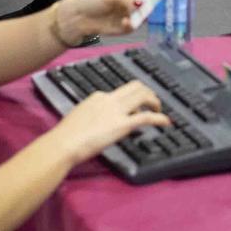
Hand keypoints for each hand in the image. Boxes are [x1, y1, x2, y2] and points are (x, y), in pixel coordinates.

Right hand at [51, 81, 167, 161]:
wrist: (63, 143)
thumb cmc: (66, 136)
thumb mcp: (80, 119)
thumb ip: (92, 117)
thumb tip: (99, 124)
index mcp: (98, 97)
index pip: (120, 92)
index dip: (130, 100)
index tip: (135, 108)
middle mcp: (109, 99)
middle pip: (135, 86)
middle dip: (148, 92)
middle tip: (153, 103)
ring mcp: (116, 111)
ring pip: (143, 96)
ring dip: (155, 101)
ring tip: (160, 110)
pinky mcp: (122, 125)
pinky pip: (147, 117)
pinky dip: (159, 118)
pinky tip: (166, 122)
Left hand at [56, 0, 149, 44]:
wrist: (80, 17)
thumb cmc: (94, 0)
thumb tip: (143, 4)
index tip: (155, 2)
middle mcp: (138, 0)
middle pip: (153, 5)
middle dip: (152, 10)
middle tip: (146, 13)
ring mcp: (135, 14)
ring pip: (147, 18)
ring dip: (140, 19)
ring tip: (129, 18)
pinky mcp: (130, 27)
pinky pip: (136, 27)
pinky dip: (131, 26)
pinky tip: (123, 23)